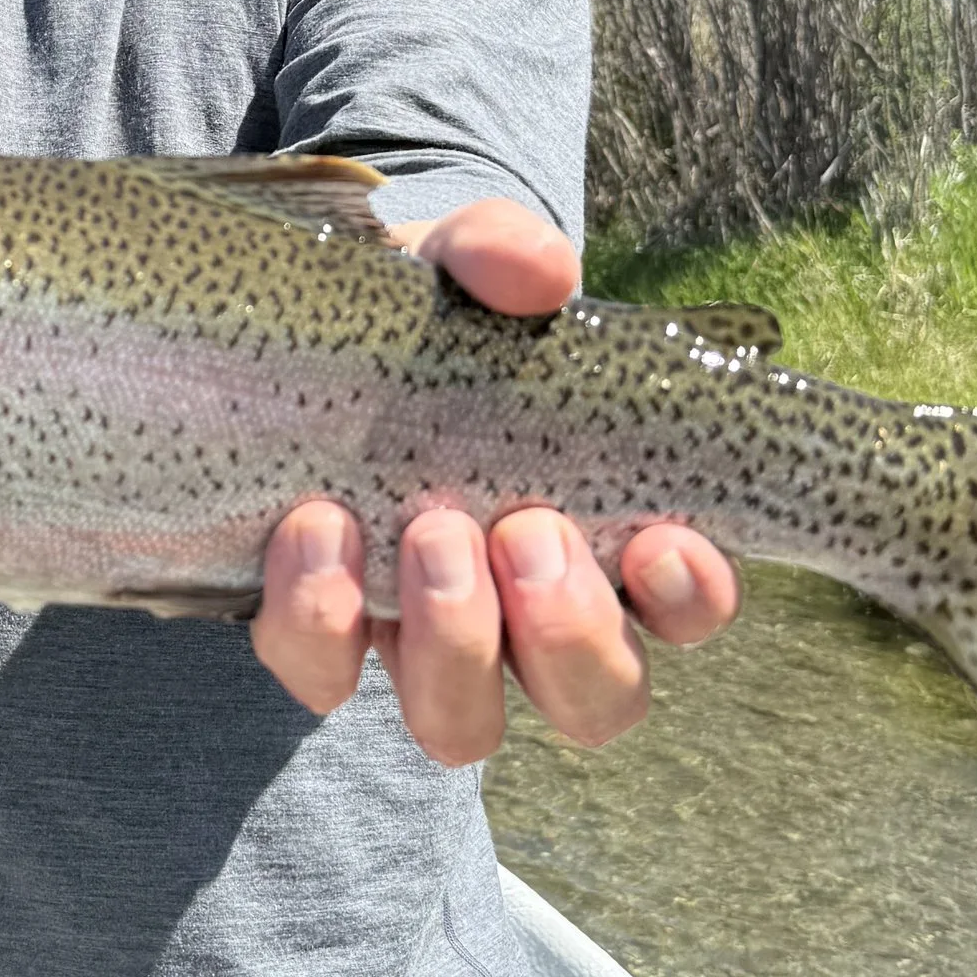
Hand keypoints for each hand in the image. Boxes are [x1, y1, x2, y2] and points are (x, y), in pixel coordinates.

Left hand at [250, 196, 738, 765]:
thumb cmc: (417, 311)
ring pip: (466, 726)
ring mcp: (423, 639)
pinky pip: (324, 676)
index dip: (690, 595)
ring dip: (457, 645)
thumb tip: (541, 277)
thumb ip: (499, 251)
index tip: (660, 539)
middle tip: (524, 529)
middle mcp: (527, 614)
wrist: (285, 328)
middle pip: (597, 701)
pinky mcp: (320, 637)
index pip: (688, 606)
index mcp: (605, 531)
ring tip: (430, 534)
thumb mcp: (456, 261)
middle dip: (570, 633)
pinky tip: (315, 528)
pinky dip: (320, 618)